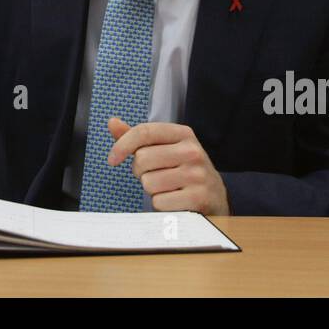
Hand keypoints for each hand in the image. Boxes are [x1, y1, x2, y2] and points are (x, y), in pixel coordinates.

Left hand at [106, 118, 229, 214]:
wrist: (215, 197)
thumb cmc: (183, 171)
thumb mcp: (166, 149)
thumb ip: (139, 138)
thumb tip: (112, 122)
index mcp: (183, 134)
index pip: (144, 131)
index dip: (122, 145)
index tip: (112, 160)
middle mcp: (192, 151)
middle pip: (142, 159)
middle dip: (141, 172)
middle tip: (156, 176)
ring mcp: (197, 175)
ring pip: (148, 183)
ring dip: (152, 190)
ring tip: (168, 189)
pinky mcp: (198, 198)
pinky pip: (159, 202)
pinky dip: (162, 206)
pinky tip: (175, 201)